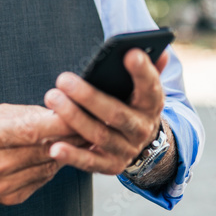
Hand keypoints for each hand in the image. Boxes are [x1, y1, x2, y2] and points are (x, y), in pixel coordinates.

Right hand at [0, 102, 88, 205]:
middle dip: (72, 137)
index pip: (32, 129)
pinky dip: (53, 165)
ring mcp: (1, 185)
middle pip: (43, 149)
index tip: (83, 113)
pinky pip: (42, 179)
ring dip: (67, 152)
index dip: (60, 123)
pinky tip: (57, 154)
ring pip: (48, 166)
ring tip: (81, 138)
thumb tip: (62, 113)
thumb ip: (28, 114)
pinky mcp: (10, 198)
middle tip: (93, 125)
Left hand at [42, 49, 169, 174]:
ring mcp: (127, 149)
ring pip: (99, 134)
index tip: (130, 53)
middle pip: (116, 113)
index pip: (150, 86)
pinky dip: (72, 155)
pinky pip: (89, 162)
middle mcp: (142, 128)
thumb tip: (162, 50)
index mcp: (151, 104)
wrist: (140, 144)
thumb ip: (150, 68)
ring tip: (53, 98)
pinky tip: (54, 147)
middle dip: (88, 96)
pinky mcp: (111, 166)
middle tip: (63, 79)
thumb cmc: (133, 104)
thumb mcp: (144, 88)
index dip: (142, 71)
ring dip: (74, 118)